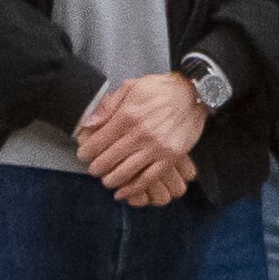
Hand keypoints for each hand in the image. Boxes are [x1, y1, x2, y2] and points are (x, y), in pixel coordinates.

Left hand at [70, 74, 200, 206]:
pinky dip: (134, 188)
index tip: (84, 155)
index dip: (86, 152)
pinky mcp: (172, 156)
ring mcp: (157, 147)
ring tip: (107, 179)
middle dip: (96, 167)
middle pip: (108, 160)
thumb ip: (107, 106)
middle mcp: (141, 134)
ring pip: (126, 172)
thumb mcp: (131, 87)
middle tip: (94, 168)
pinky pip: (149, 177)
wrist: (194, 93)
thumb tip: (89, 125)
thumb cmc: (162, 89)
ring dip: (111, 180)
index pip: (97, 143)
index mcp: (128, 116)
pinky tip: (123, 192)